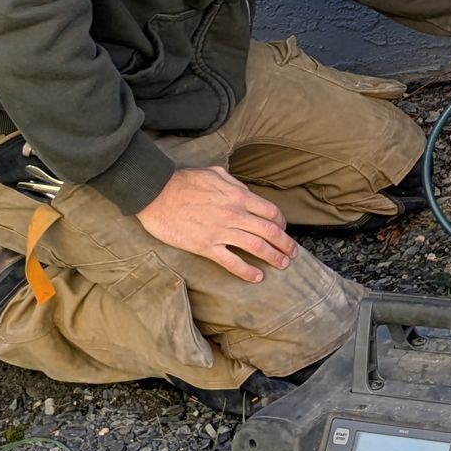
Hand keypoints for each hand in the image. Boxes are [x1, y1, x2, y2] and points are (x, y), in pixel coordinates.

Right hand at [137, 166, 295, 280]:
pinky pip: (232, 262)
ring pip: (256, 247)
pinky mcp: (206, 246)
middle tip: (293, 253)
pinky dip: (247, 271)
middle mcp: (235, 214)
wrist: (156, 193)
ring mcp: (221, 232)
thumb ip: (234, 184)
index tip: (283, 230)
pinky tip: (257, 277)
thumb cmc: (184, 181)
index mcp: (238, 196)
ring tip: (283, 265)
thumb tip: (246, 192)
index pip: (271, 212)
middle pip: (269, 231)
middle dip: (285, 244)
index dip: (281, 223)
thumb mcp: (215, 173)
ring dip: (273, 257)